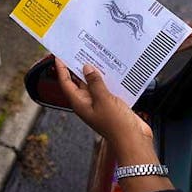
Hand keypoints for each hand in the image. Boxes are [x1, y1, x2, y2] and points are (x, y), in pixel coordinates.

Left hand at [53, 57, 172, 191]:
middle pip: (78, 82)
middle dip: (77, 67)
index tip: (58, 56)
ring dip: (94, 72)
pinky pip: (106, 88)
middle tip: (77, 51)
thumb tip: (86, 68)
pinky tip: (111, 69)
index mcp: (80, 103)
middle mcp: (87, 102)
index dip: (61, 69)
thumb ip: (94, 83)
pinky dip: (107, 79)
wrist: (133, 140)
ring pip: (93, 84)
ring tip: (94, 55)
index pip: (66, 83)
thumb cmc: (116, 124)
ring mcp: (99, 103)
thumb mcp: (103, 99)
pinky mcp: (111, 104)